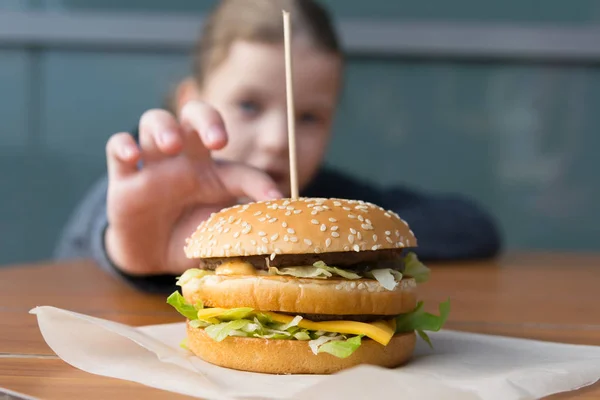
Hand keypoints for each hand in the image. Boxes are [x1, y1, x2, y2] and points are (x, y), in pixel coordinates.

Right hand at [104, 101, 281, 274]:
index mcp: (213, 171)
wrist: (153, 258)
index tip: (272, 199)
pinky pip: (116, 146)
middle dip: (206, 119)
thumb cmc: (192, 234)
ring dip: (164, 127)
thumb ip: (244, 221)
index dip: (259, 182)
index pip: (240, 167)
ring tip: (171, 145)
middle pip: (193, 114)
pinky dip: (122, 144)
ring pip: (154, 120)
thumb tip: (280, 217)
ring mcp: (152, 165)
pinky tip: (132, 155)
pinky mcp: (123, 180)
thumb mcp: (220, 229)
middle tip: (217, 141)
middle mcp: (184, 159)